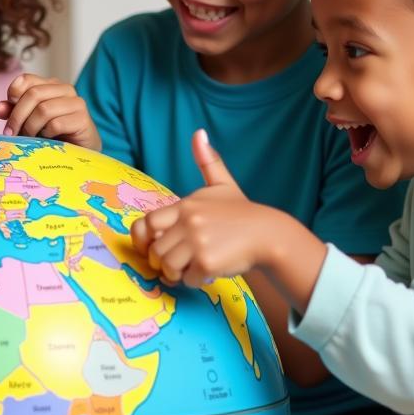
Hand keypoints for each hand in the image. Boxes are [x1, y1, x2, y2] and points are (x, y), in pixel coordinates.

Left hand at [0, 73, 100, 149]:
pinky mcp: (83, 119)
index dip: (13, 94)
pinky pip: (56, 124)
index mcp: (50, 84)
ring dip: (30, 127)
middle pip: (33, 94)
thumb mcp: (28, 121)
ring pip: (44, 109)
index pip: (26, 79)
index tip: (6, 113)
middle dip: (17, 116)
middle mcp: (65, 89)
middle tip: (11, 133)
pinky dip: (46, 134)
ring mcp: (76, 103)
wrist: (79, 151)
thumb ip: (14, 112)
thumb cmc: (53, 134)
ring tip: (29, 138)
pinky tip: (47, 139)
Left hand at [131, 129, 277, 285]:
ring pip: (168, 267)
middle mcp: (188, 221)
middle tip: (179, 263)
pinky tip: (210, 272)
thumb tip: (198, 133)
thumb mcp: (222, 185)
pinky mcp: (207, 261)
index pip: (146, 223)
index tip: (152, 248)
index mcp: (185, 205)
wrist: (270, 235)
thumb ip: (208, 162)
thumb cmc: (242, 213)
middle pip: (156, 251)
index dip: (144, 239)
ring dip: (179, 274)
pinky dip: (197, 281)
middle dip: (164, 262)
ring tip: (194, 268)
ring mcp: (197, 241)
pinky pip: (188, 279)